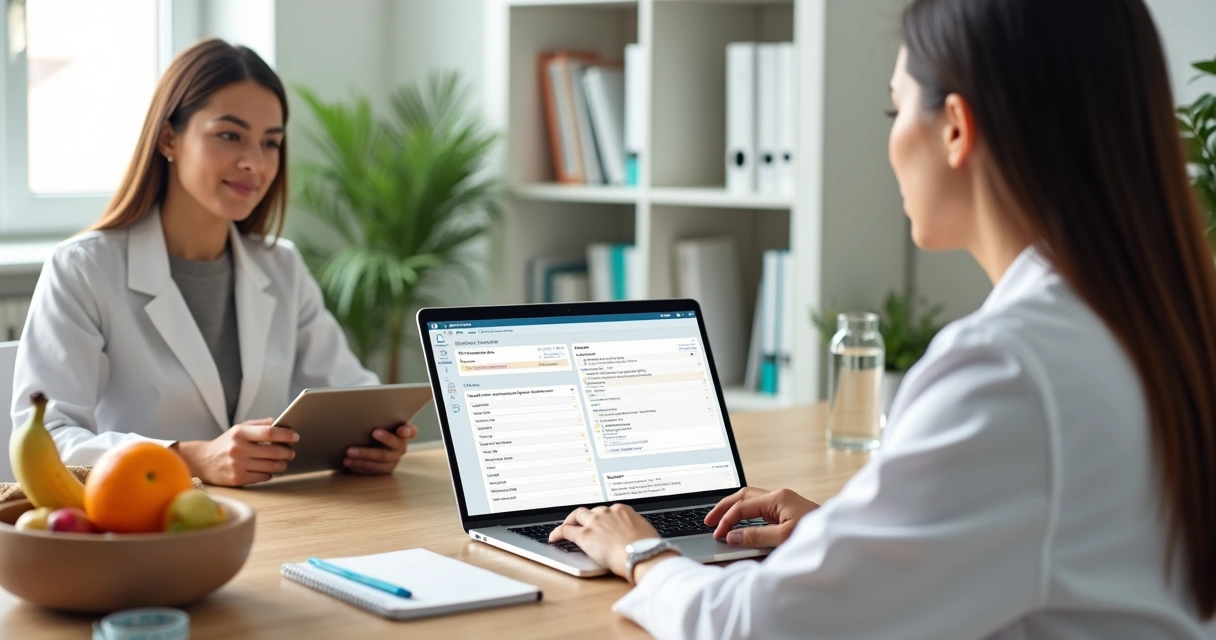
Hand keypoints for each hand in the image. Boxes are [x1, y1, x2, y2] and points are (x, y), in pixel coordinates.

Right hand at [174, 418, 297, 486]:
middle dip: (288, 452)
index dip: (285, 435)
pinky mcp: (238, 479)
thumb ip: (259, 425)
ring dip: (282, 464)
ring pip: (271, 466)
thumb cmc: (226, 443)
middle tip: (291, 452)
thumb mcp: (239, 429)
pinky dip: (270, 473)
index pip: (268, 433)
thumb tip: (280, 422)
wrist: (203, 461)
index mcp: (239, 433)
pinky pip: (264, 477)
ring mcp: (237, 465)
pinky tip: (268, 469)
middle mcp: (238, 449)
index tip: (295, 436)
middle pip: (273, 452)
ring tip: (283, 461)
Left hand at [342, 423, 417, 474]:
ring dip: (364, 456)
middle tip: (365, 438)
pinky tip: (349, 462)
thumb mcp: (379, 421)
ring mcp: (393, 459)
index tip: (401, 430)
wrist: (372, 443)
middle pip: (392, 445)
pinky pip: (374, 469)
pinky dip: (360, 466)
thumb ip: (378, 417)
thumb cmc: (375, 428)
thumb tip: (362, 405)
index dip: (407, 431)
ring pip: (381, 459)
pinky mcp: (384, 469)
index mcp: (403, 432)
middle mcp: (401, 447)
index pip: (410, 431)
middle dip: (382, 437)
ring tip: (349, 453)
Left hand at [549, 504, 661, 578]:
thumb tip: (636, 537)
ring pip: (577, 516)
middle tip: (580, 524)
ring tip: (566, 528)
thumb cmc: (647, 548)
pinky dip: (559, 533)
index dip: (602, 517)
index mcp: (623, 510)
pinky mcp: (584, 535)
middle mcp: (607, 513)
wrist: (642, 555)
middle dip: (585, 517)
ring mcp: (594, 522)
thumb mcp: (645, 533)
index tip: (600, 522)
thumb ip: (635, 531)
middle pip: (591, 511)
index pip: (608, 510)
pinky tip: (554, 537)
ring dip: (571, 521)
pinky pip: (567, 531)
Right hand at [705, 487, 818, 546]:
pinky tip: (741, 522)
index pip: (742, 506)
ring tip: (720, 519)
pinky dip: (745, 513)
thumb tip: (731, 536)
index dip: (726, 520)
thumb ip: (755, 536)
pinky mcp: (787, 510)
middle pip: (743, 496)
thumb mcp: (783, 537)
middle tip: (708, 521)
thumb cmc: (817, 533)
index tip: (718, 534)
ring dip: (734, 508)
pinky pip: (759, 507)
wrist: (842, 534)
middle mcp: (779, 496)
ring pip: (750, 499)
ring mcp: (783, 502)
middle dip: (723, 507)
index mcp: (777, 498)